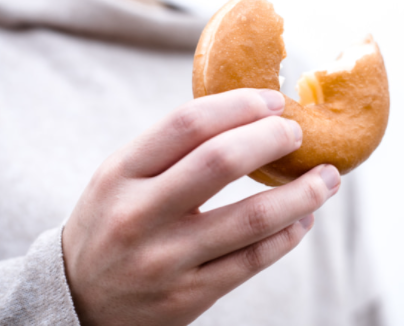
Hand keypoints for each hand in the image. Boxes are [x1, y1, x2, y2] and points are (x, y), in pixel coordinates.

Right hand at [62, 88, 340, 325]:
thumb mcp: (118, 178)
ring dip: (301, 194)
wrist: (76, 302)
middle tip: (298, 133)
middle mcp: (139, 216)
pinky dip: (287, 235)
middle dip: (272, 140)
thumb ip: (170, 150)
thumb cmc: (110, 223)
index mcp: (119, 174)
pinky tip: (303, 218)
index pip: (187, 124)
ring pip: (251, 218)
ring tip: (327, 178)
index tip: (273, 100)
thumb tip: (247, 116)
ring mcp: (164, 261)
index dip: (239, 105)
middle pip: (220, 162)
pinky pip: (252, 260)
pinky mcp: (188, 297)